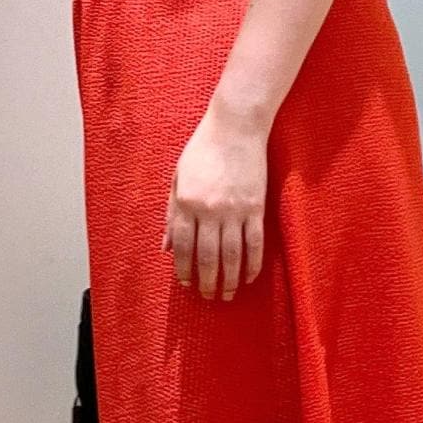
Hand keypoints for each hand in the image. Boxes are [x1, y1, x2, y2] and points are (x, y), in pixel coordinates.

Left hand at [163, 106, 267, 299]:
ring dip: (229, 279)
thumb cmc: (203, 148)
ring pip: (232, 255)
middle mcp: (209, 210)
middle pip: (207, 256)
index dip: (183, 269)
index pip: (183, 246)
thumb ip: (172, 214)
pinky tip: (249, 277)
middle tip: (208, 296)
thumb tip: (167, 246)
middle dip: (206, 281)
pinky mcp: (255, 207)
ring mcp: (235, 210)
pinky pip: (255, 243)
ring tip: (228, 294)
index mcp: (187, 202)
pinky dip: (252, 263)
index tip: (185, 284)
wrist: (236, 126)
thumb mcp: (178, 177)